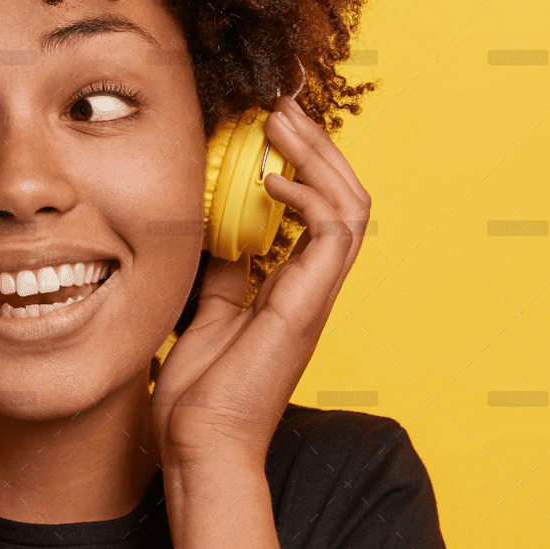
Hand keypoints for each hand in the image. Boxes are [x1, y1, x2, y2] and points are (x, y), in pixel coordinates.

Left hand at [149, 95, 372, 470]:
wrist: (198, 447)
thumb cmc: (199, 395)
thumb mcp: (206, 314)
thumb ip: (221, 273)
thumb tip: (217, 231)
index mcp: (289, 286)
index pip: (314, 205)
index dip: (300, 158)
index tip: (268, 118)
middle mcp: (310, 286)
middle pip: (342, 195)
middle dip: (315, 142)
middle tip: (281, 101)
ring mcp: (314, 295)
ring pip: (350, 205)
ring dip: (319, 156)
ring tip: (281, 120)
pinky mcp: (308, 305)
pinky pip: (334, 234)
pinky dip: (310, 196)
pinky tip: (272, 179)